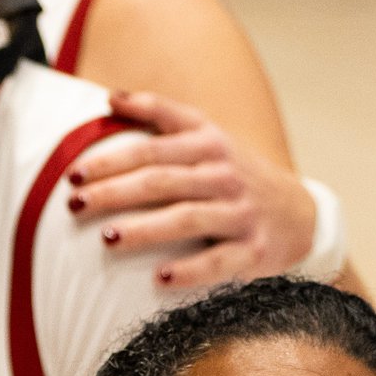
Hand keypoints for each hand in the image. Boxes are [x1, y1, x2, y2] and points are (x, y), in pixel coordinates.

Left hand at [66, 90, 317, 287]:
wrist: (302, 216)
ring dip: (144, 229)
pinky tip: (158, 278)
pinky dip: (189, 270)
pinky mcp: (254, 250)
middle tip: (74, 204)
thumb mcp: (209, 136)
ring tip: (107, 239)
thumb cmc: (235, 175)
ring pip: (187, 218)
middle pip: (161, 181)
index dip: (110, 159)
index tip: (73, 173)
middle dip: (114, 192)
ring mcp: (241, 213)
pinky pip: (219, 261)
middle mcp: (225, 175)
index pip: (152, 148)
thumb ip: (162, 115)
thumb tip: (110, 97)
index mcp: (209, 144)